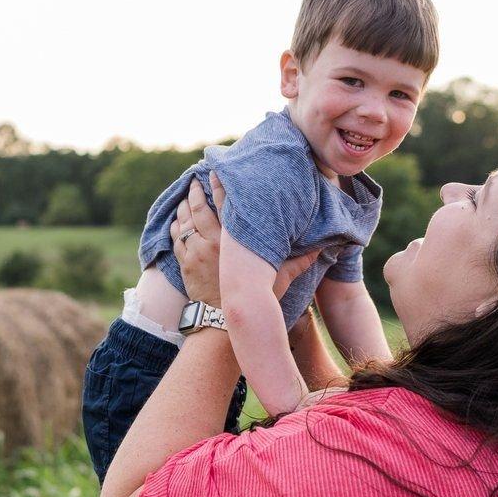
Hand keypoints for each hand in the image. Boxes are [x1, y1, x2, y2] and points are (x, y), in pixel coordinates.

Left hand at [170, 173, 317, 305]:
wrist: (220, 324)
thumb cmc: (253, 300)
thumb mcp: (279, 280)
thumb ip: (299, 262)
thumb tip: (322, 248)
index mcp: (234, 242)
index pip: (227, 206)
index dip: (221, 186)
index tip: (215, 172)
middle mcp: (212, 242)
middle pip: (199, 209)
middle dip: (196, 192)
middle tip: (195, 180)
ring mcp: (195, 253)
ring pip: (184, 222)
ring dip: (184, 207)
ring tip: (185, 197)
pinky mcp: (185, 264)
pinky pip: (176, 239)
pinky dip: (175, 227)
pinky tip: (176, 221)